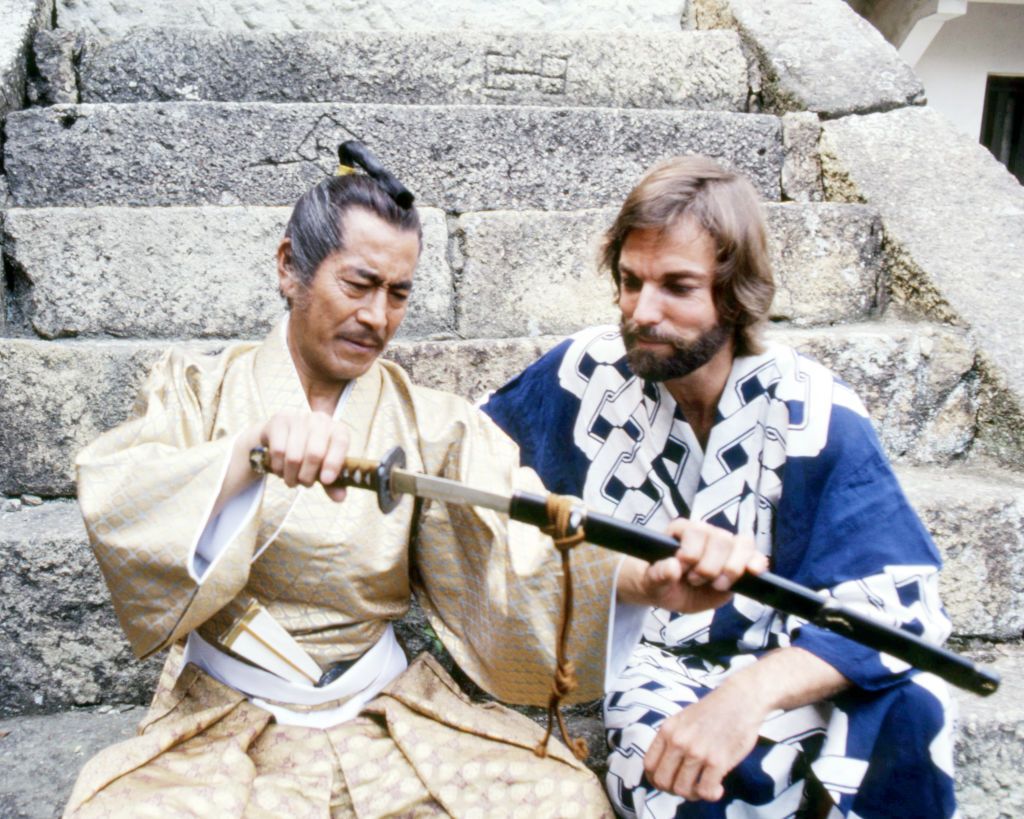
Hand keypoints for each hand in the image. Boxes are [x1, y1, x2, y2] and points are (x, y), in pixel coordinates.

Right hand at [257, 410, 349, 501]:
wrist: (279, 437)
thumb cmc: (308, 454)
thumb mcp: (322, 468)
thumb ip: (333, 484)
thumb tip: (340, 498)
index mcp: (338, 430)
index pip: (340, 443)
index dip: (334, 463)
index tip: (326, 481)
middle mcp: (320, 420)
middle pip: (315, 453)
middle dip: (307, 476)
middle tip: (304, 484)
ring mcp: (299, 418)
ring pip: (294, 456)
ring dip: (291, 476)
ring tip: (292, 480)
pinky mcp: (279, 420)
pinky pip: (278, 451)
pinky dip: (278, 468)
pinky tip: (280, 469)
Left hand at [643, 518, 767, 612]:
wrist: (672, 594)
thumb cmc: (660, 582)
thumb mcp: (652, 582)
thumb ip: (658, 574)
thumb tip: (673, 566)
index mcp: (683, 530)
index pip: (696, 531)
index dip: (691, 554)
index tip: (682, 570)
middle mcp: (707, 533)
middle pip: (721, 539)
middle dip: (709, 567)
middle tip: (695, 581)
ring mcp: (725, 547)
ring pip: (742, 544)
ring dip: (731, 569)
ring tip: (717, 585)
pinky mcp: (739, 563)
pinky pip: (755, 555)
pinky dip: (757, 563)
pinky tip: (753, 573)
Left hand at [644, 680, 764, 800]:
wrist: (740, 700)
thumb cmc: (713, 711)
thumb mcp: (682, 720)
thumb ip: (671, 740)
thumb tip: (664, 767)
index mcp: (667, 730)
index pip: (649, 765)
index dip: (656, 779)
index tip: (669, 781)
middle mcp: (678, 741)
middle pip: (662, 781)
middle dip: (673, 790)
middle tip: (688, 786)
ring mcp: (697, 752)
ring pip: (682, 790)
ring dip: (694, 795)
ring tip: (704, 786)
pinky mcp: (717, 761)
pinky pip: (705, 791)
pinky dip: (711, 795)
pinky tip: (718, 787)